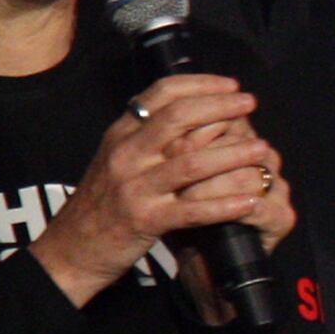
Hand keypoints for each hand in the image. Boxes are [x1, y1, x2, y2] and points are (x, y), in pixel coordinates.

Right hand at [32, 75, 287, 307]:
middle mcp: (126, 154)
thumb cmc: (104, 203)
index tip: (232, 86)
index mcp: (121, 135)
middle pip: (179, 119)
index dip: (201, 85)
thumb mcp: (118, 159)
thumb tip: (194, 112)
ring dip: (233, 154)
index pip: (160, 94)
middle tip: (251, 104)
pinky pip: (192, 210)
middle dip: (221, 108)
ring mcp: (135, 187)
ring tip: (264, 150)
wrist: (71, 248)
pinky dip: (225, 205)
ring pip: (192, 163)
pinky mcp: (144, 220)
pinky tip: (251, 201)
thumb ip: (148, 136)